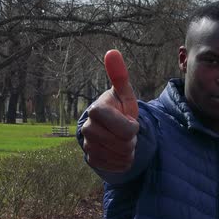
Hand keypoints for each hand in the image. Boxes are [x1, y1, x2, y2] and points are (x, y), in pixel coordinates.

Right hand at [81, 50, 139, 171]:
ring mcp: (88, 145)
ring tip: (124, 141)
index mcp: (96, 111)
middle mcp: (87, 129)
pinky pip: (116, 166)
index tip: (130, 121)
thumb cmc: (120, 110)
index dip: (131, 127)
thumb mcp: (125, 95)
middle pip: (122, 143)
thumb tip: (112, 52)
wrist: (110, 130)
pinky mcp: (92, 160)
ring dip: (128, 150)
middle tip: (127, 132)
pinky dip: (123, 161)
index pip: (123, 128)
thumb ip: (120, 76)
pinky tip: (120, 152)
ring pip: (120, 156)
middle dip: (131, 139)